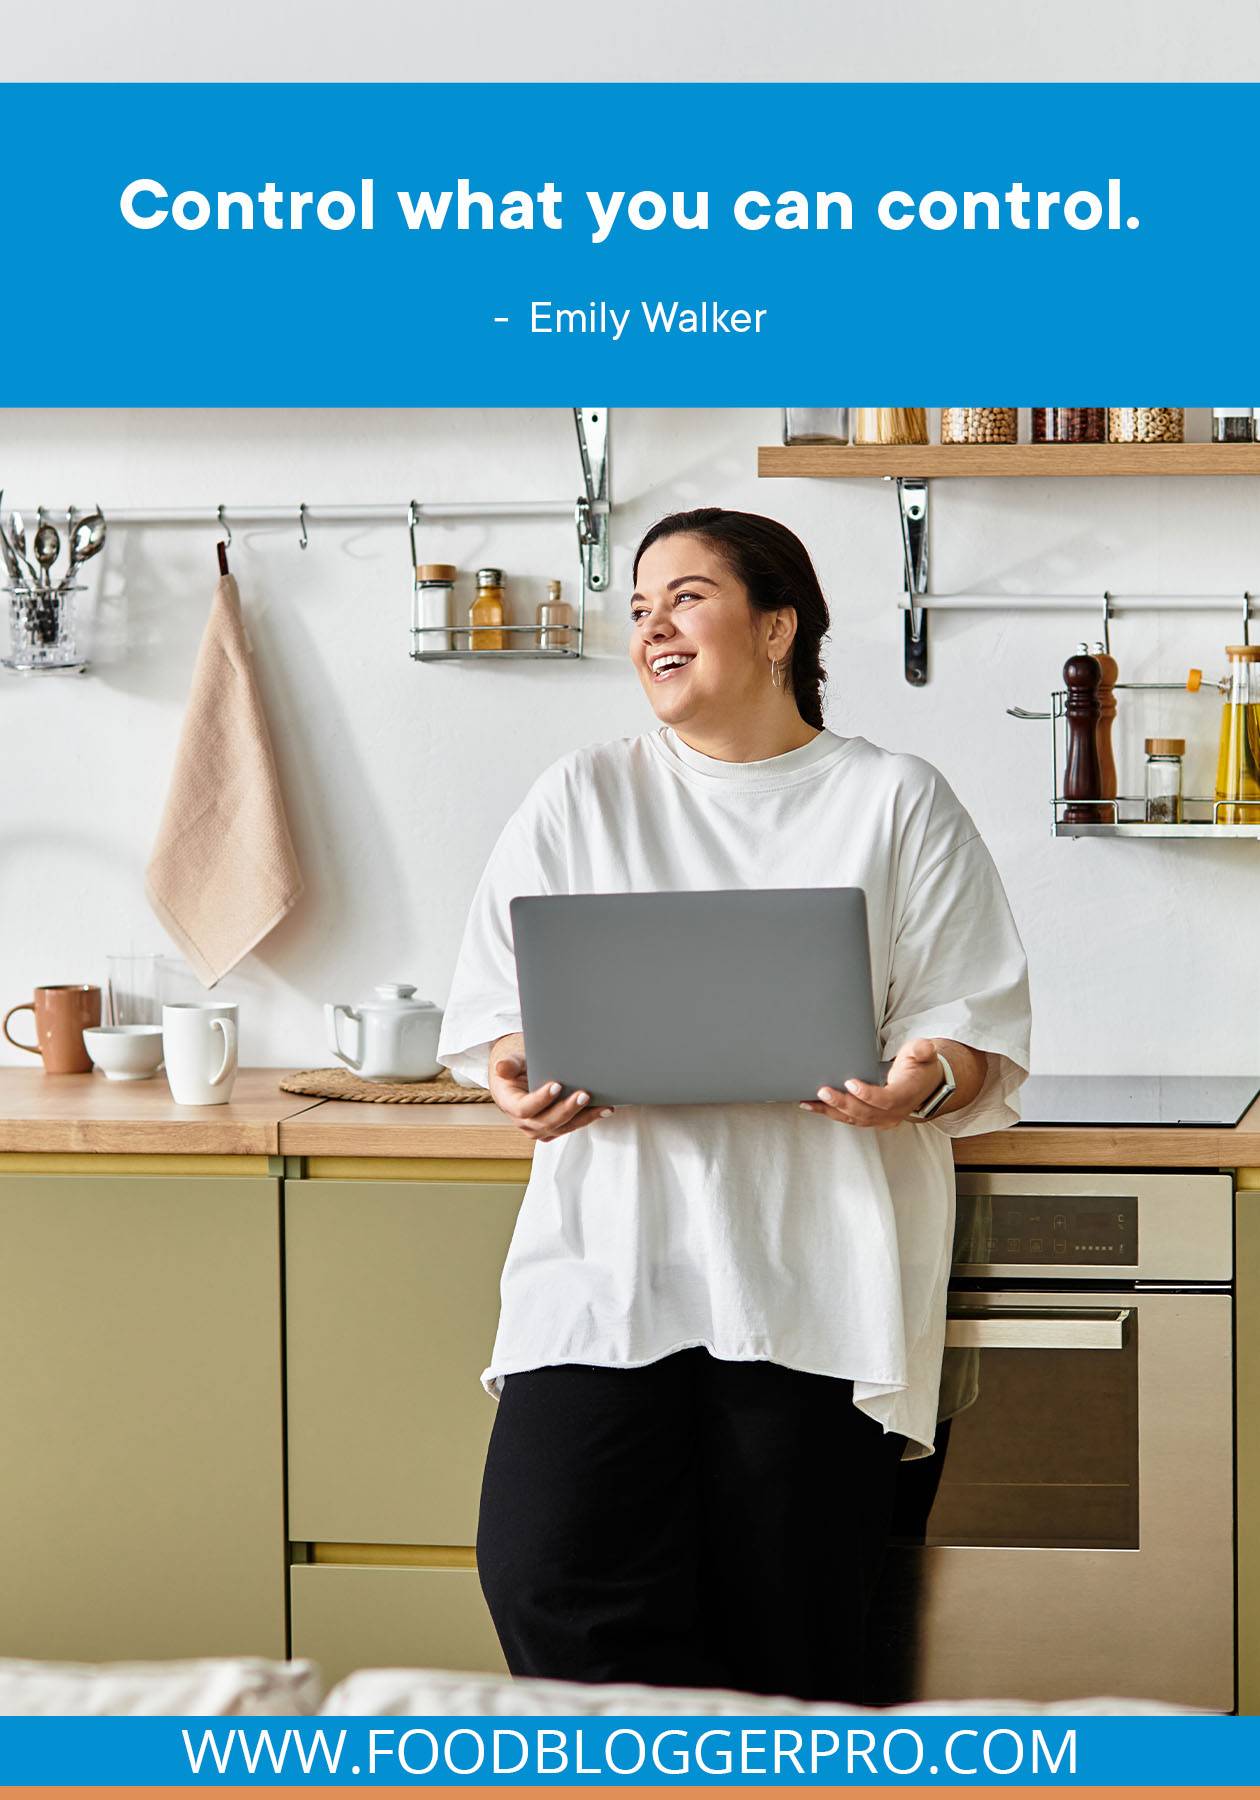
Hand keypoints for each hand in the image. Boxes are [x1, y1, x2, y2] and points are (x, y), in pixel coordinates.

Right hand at [487, 1032, 612, 1142]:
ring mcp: (540, 1128)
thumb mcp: (510, 1061)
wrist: (518, 1079)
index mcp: (511, 1105)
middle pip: (547, 1122)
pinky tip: (604, 1109)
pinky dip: (588, 1118)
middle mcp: (525, 1122)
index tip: (556, 1085)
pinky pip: (571, 1126)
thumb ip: (508, 1065)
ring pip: (563, 1127)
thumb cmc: (515, 1068)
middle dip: (567, 1109)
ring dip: (584, 1117)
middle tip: (584, 1094)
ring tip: (602, 1106)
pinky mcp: (554, 1128)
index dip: (540, 1099)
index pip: (525, 1108)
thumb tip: (501, 1067)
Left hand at [801, 1037, 942, 1130]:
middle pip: (865, 1112)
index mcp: (905, 1095)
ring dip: (831, 1110)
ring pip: (854, 1118)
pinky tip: (811, 1106)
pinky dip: (830, 1113)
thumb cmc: (920, 1067)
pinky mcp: (871, 1119)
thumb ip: (923, 1050)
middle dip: (842, 1103)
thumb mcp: (924, 1054)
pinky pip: (849, 1118)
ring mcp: (882, 1118)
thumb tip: (925, 1048)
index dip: (868, 1094)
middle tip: (823, 1091)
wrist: (924, 1084)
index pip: (886, 1100)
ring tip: (810, 1101)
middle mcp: (894, 1112)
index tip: (850, 1083)